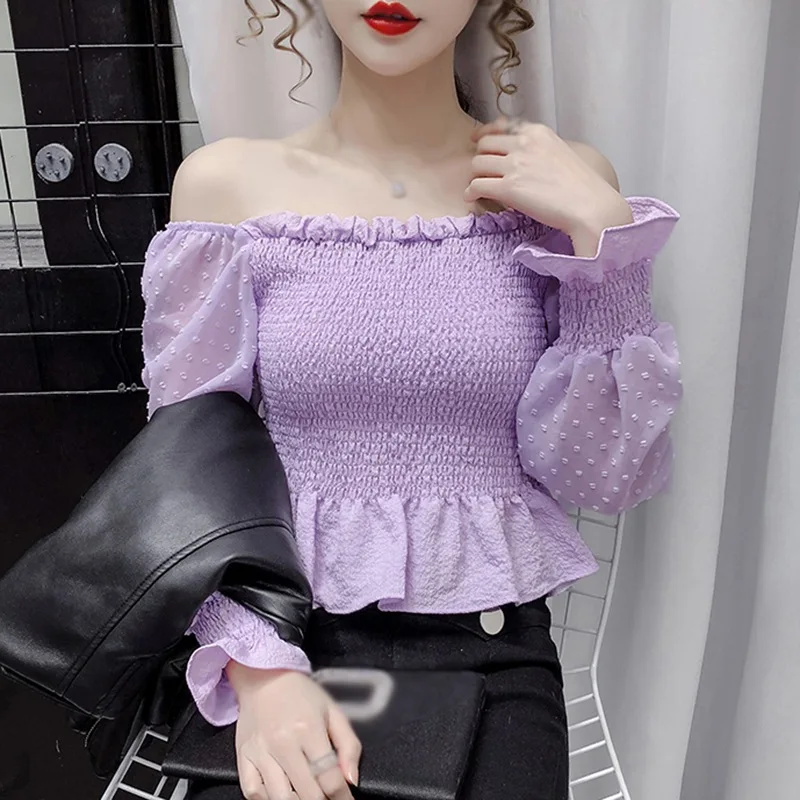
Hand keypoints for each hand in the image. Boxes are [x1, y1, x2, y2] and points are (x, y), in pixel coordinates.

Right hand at [228, 666, 360, 799]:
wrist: (263, 677)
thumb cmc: (301, 694)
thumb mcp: (333, 711)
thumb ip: (349, 745)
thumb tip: (351, 779)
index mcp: (309, 730)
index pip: (329, 778)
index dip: (342, 797)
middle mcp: (283, 744)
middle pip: (306, 794)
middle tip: (328, 798)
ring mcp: (260, 752)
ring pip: (279, 798)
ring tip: (306, 795)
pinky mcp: (243, 757)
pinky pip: (252, 792)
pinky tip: (281, 793)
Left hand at [466, 118, 633, 254]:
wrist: (590, 206)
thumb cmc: (581, 187)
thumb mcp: (561, 154)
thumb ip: (539, 151)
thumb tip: (521, 159)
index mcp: (538, 133)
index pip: (502, 125)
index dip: (485, 132)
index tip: (477, 139)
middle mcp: (524, 143)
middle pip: (485, 145)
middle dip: (482, 158)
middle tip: (483, 172)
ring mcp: (515, 165)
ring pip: (477, 164)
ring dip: (476, 176)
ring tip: (480, 188)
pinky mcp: (508, 188)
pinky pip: (477, 186)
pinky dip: (471, 193)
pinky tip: (472, 198)